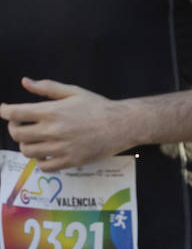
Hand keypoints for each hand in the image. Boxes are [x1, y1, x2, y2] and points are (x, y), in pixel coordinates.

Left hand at [0, 78, 135, 170]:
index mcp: (52, 112)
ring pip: (27, 151)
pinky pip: (44, 166)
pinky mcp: (70, 161)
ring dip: (26, 144)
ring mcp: (61, 148)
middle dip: (14, 128)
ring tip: (35, 139)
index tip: (5, 110)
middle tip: (21, 125)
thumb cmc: (99, 107)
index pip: (15, 114)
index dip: (5, 111)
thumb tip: (25, 82)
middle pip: (17, 134)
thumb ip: (48, 87)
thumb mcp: (74, 92)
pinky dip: (40, 160)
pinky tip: (47, 153)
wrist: (123, 125)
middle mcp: (53, 131)